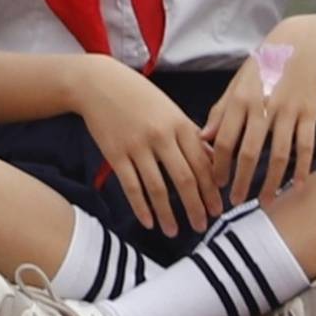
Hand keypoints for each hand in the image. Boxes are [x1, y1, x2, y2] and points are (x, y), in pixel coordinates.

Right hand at [77, 53, 223, 235]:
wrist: (97, 83)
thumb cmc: (138, 96)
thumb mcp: (170, 109)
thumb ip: (191, 134)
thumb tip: (213, 161)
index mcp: (179, 124)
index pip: (202, 163)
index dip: (211, 190)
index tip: (218, 210)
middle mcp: (161, 136)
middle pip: (184, 179)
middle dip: (196, 207)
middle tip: (202, 226)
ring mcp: (136, 146)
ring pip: (157, 188)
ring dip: (168, 214)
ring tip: (174, 231)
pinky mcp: (115, 154)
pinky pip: (131, 186)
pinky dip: (141, 207)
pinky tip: (148, 222)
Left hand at [196, 33, 315, 209]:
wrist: (300, 43)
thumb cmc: (263, 66)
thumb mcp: (236, 84)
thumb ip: (221, 112)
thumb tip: (202, 139)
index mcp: (240, 99)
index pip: (224, 140)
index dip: (218, 165)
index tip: (215, 184)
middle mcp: (263, 106)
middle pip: (250, 152)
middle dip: (241, 181)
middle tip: (235, 203)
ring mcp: (288, 111)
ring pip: (279, 154)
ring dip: (271, 182)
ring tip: (264, 202)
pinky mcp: (310, 113)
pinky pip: (306, 147)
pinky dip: (302, 169)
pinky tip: (296, 187)